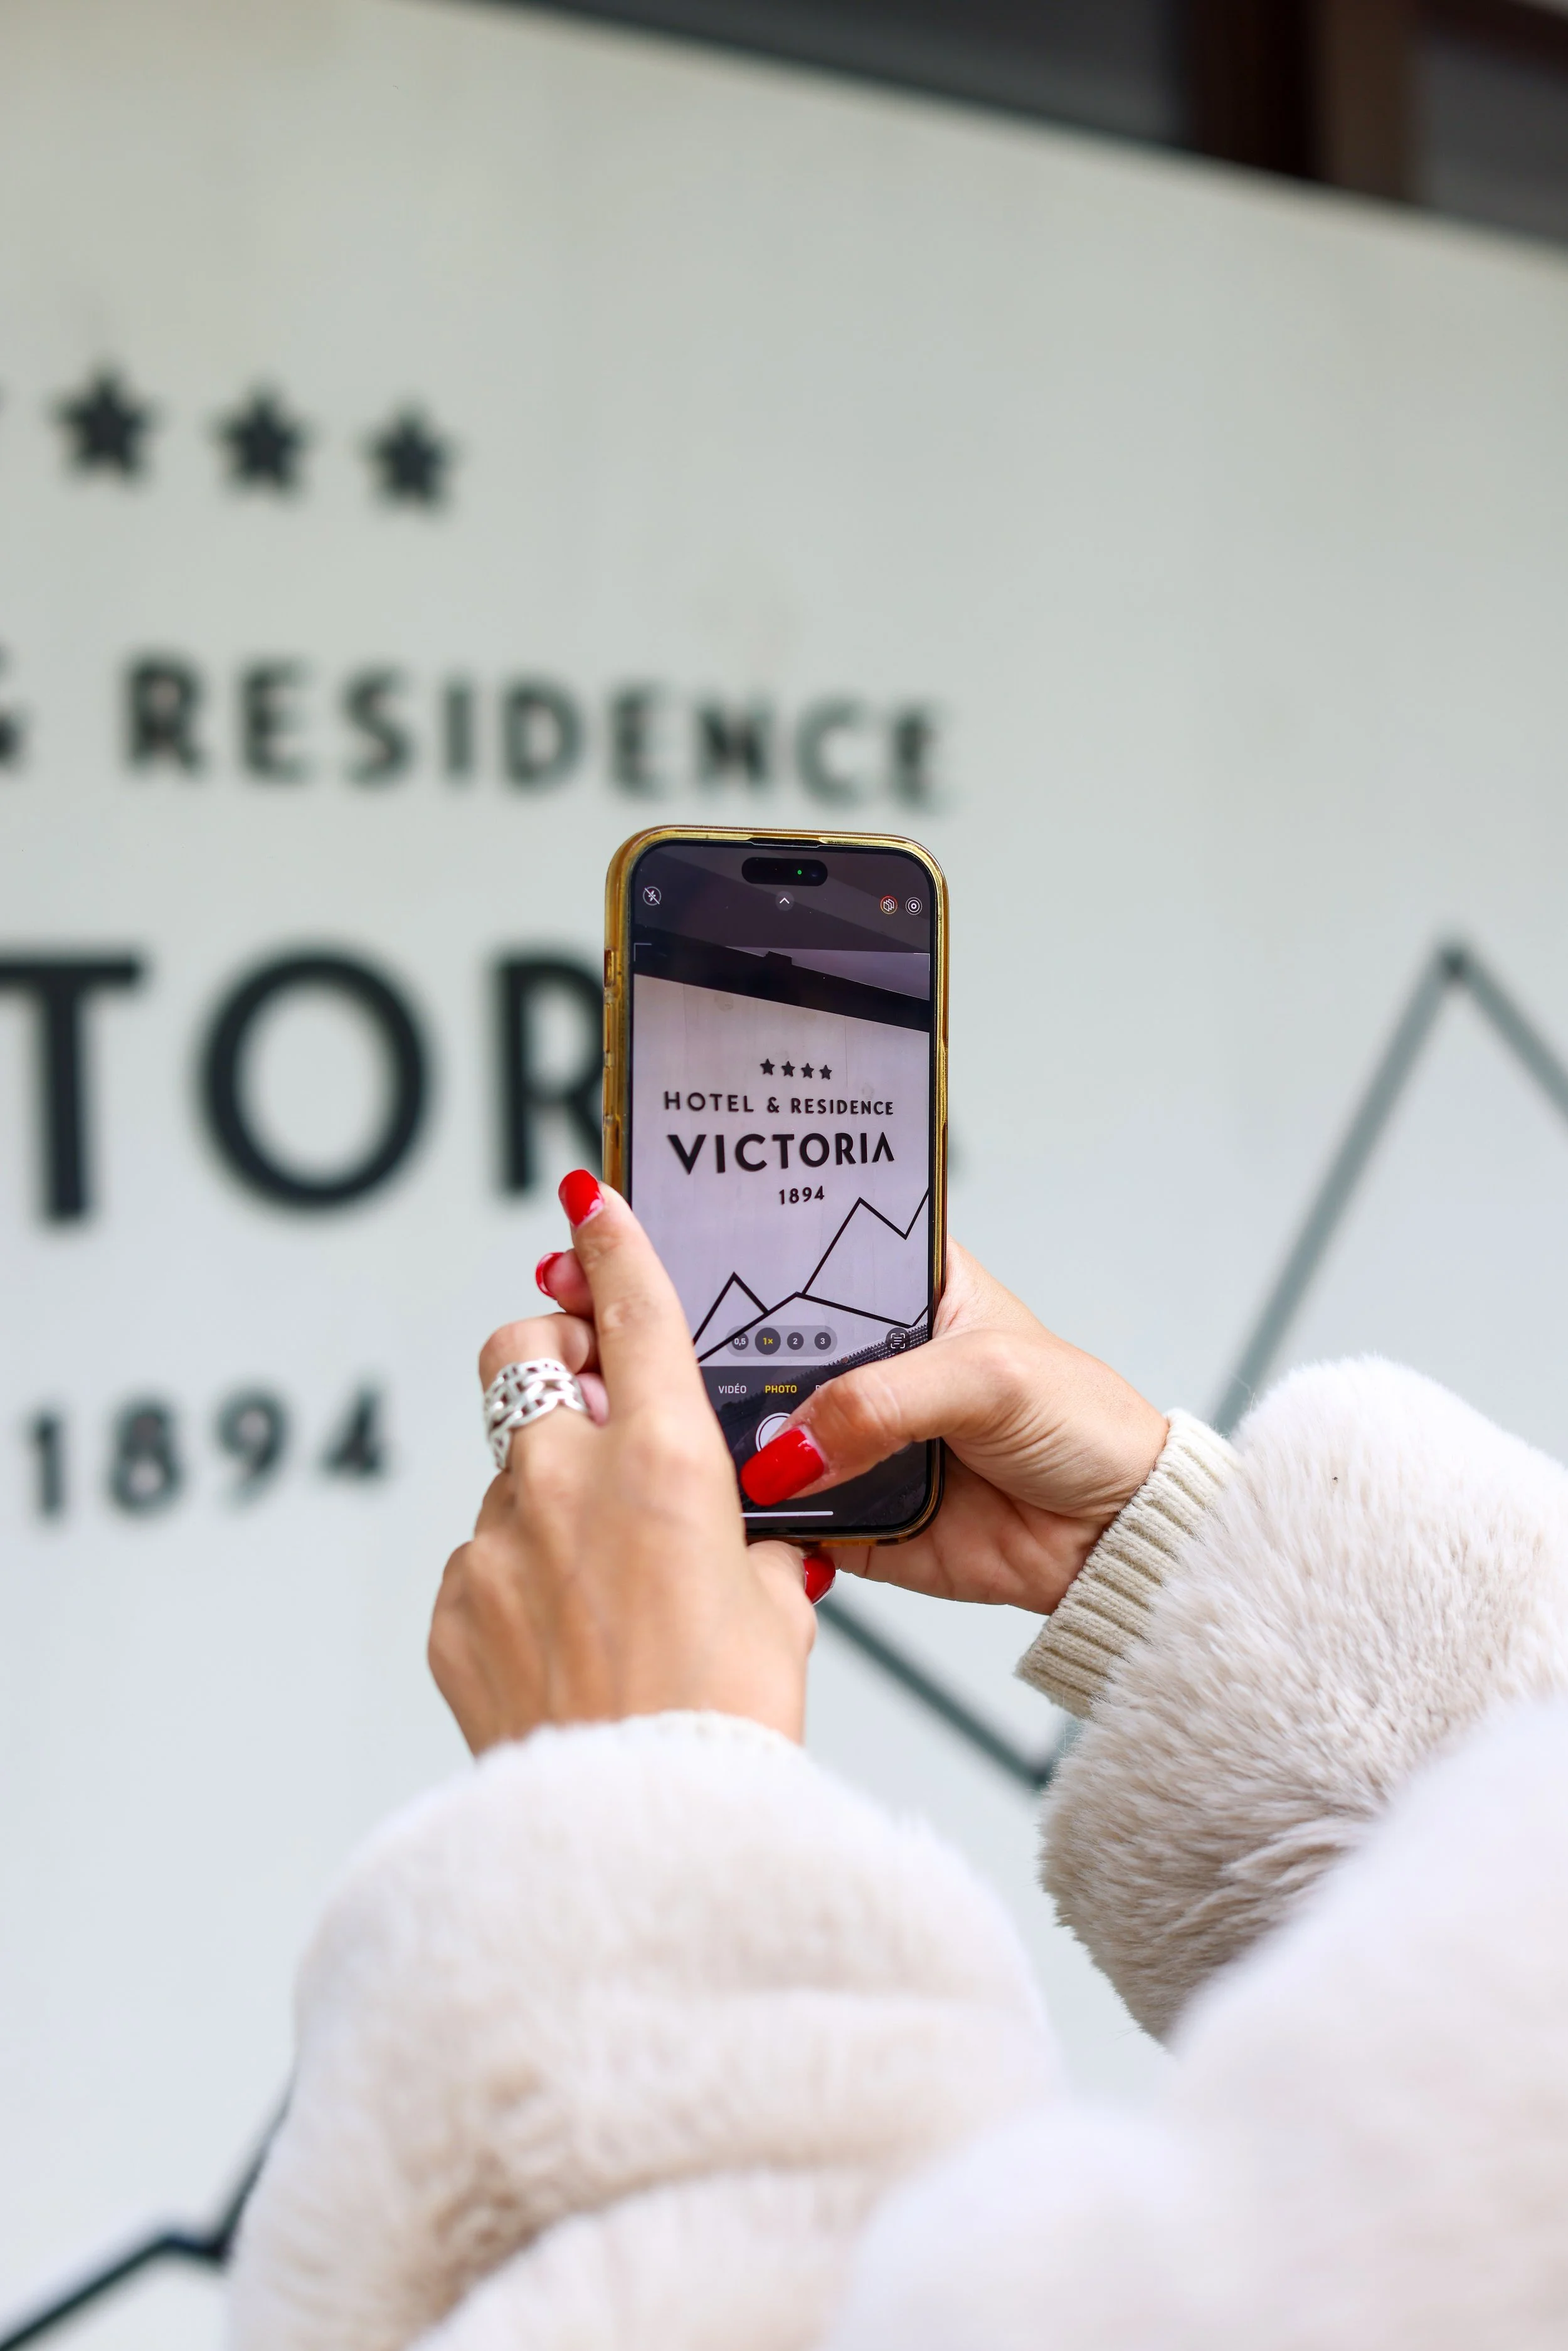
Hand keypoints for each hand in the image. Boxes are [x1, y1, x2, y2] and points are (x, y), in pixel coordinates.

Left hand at [430, 1175, 817, 1754]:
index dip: (613, 1240)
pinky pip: (485, 1563)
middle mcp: (564, 1479)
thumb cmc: (722, 1724)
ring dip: (548, 1501)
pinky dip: (522, 1583)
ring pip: (508, 1475)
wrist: (634, 1837)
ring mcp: (495, 1541)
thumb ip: (753, 1548)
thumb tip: (746, 1546)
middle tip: (583, 1398)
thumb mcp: (774, 1612)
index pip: (632, 1310)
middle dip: (547, 1354)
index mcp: (661, 1460)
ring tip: (605, 1595)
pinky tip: (567, 1648)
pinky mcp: (453, 1607)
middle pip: (521, 1354)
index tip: (591, 1199)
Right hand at [541, 1237, 1164, 1616]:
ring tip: (614, 1400)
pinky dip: (736, 1509)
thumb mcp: (990, 1378)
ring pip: (745, 1422)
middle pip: (745, 1336)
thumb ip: (886, 1401)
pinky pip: (771, 1511)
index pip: (788, 1246)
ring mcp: (842, 1433)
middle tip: (594, 1311)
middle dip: (673, 1329)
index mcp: (895, 1285)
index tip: (637, 1223)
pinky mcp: (842, 1513)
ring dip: (691, 1420)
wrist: (1115, 1540)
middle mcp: (857, 1354)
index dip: (714, 1236)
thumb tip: (793, 1448)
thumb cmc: (1081, 1423)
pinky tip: (681, 1488)